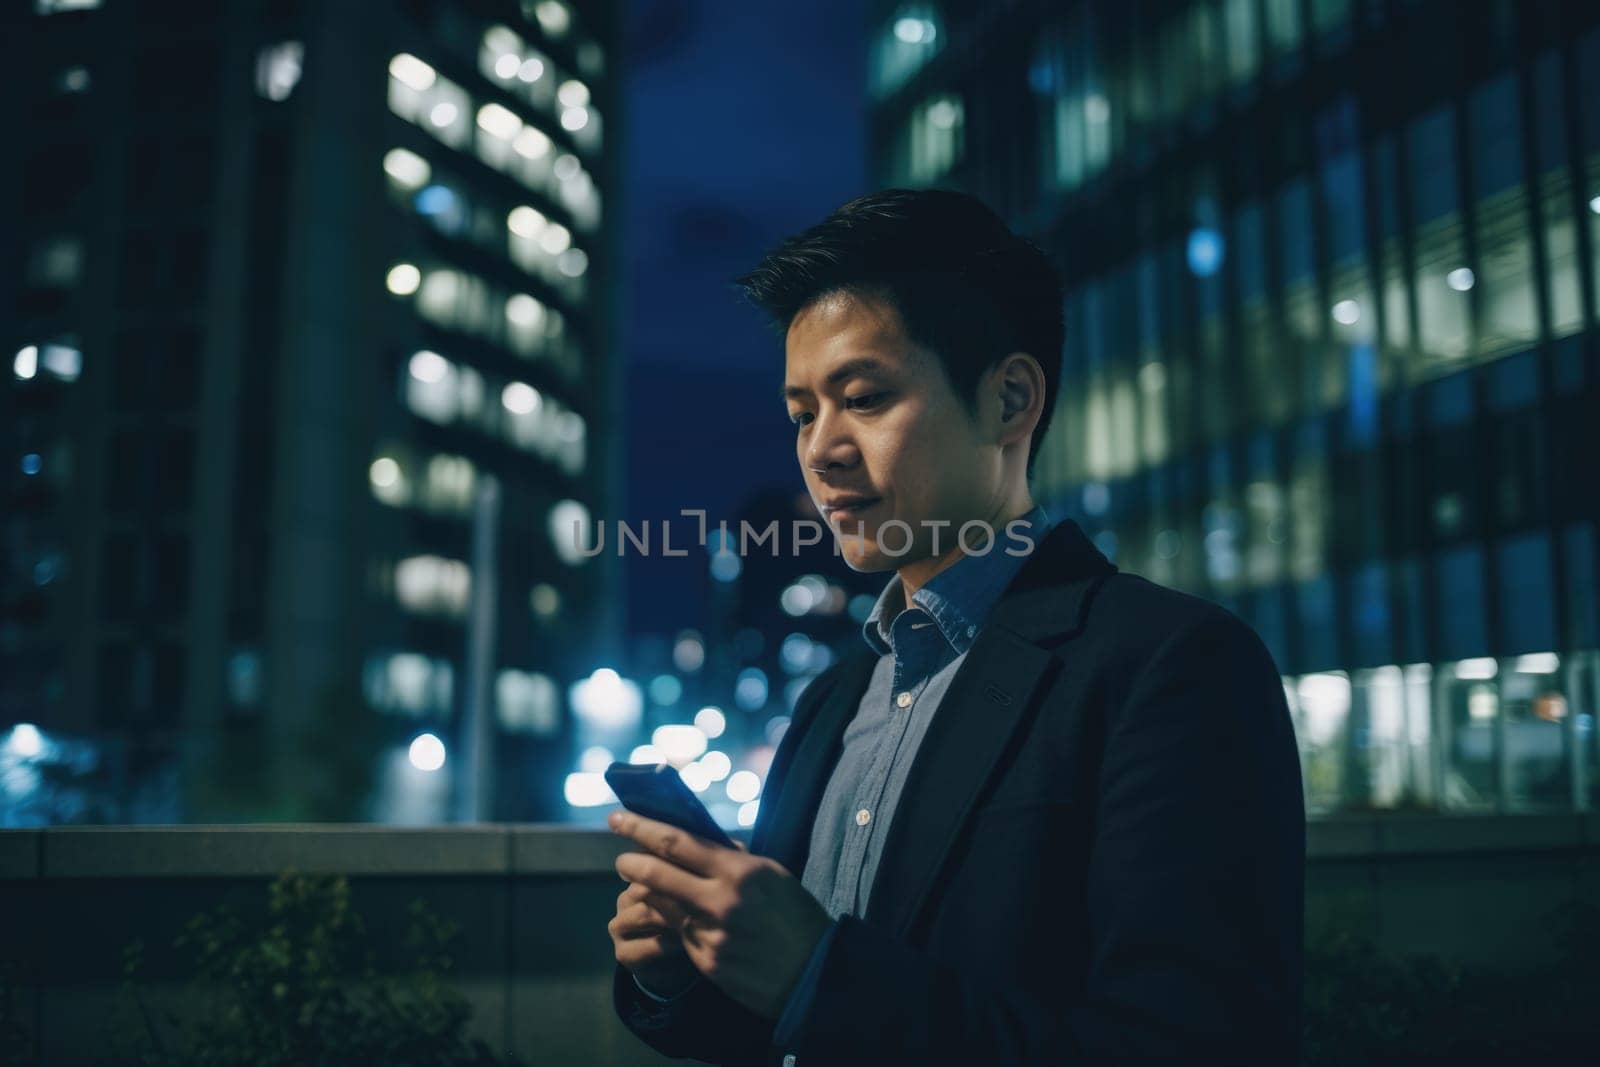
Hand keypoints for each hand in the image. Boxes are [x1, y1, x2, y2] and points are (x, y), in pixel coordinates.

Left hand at [608, 810, 834, 1018]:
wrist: (814, 973)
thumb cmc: (796, 916)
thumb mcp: (771, 874)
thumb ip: (732, 858)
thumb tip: (696, 841)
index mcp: (739, 870)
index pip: (676, 841)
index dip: (640, 827)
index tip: (618, 817)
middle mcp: (720, 900)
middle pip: (655, 872)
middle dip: (629, 861)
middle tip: (620, 858)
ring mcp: (710, 933)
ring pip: (660, 904)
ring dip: (644, 893)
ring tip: (641, 886)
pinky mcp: (706, 961)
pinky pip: (678, 934)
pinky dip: (671, 922)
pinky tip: (673, 918)